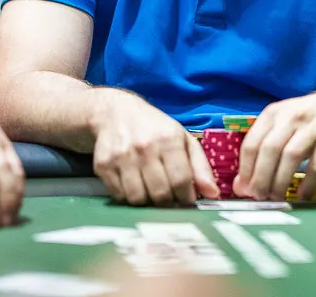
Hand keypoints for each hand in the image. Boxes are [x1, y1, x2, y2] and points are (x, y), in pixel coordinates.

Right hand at [90, 89, 217, 205]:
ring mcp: (122, 157)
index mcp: (169, 139)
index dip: (186, 198)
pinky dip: (128, 197)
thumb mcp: (182, 139)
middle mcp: (145, 147)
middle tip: (169, 199)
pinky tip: (134, 185)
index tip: (186, 200)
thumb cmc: (154, 128)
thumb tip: (213, 194)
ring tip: (151, 192)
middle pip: (160, 194)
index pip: (181, 181)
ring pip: (138, 199)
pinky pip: (119, 196)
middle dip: (168, 203)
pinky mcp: (103, 165)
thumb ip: (200, 166)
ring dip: (147, 202)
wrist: (114, 113)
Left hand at [233, 87, 315, 200]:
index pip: (251, 143)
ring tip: (277, 198)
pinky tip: (302, 196)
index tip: (244, 189)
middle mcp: (290, 117)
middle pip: (269, 150)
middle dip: (261, 178)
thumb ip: (261, 152)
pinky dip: (307, 184)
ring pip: (290, 156)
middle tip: (259, 197)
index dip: (245, 170)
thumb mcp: (282, 126)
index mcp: (273, 114)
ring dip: (280, 181)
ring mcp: (312, 127)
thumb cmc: (306, 121)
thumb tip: (242, 186)